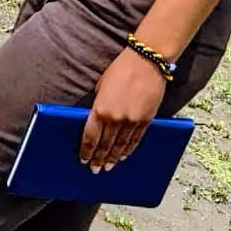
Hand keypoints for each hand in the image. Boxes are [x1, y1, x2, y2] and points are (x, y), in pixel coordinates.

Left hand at [80, 48, 166, 171]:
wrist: (146, 61)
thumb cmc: (121, 69)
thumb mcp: (101, 87)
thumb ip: (98, 106)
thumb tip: (96, 120)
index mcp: (100, 110)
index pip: (90, 138)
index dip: (87, 151)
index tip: (84, 160)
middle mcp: (115, 118)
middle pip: (105, 145)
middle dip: (99, 159)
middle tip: (96, 169)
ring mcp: (132, 121)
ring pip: (120, 146)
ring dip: (114, 158)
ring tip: (109, 166)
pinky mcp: (146, 120)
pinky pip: (135, 139)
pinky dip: (129, 149)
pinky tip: (124, 155)